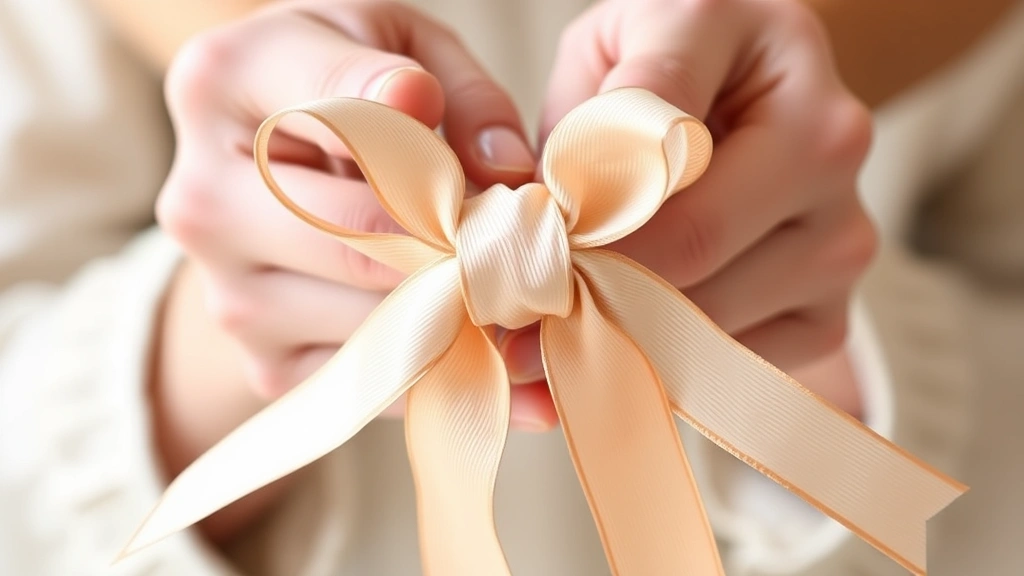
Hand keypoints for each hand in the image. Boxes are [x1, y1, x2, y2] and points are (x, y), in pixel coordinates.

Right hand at [156, 0, 558, 441]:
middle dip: (457, 240)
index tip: (457, 125)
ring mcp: (227, 293)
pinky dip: (444, 364)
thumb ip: (459, 92)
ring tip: (497, 274)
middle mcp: (202, 198)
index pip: (339, 112)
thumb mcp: (402, 45)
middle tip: (516, 233)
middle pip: (362, 239)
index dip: (419, 128)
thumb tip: (503, 169)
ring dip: (457, 305)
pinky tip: (477, 333)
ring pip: (376, 320)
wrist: (272, 178)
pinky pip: (376, 381)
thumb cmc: (348, 90)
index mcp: (222, 81)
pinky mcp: (264, 365)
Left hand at [503, 0, 875, 416]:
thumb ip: (578, 122)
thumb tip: (538, 228)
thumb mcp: (607, 51)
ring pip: (709, 316)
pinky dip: (665, 369)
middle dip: (589, 284)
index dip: (578, 205)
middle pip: (691, 241)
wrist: (750, 102)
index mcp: (774, 45)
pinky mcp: (831, 314)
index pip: (662, 139)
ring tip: (549, 335)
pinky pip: (733, 366)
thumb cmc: (663, 68)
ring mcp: (843, 234)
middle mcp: (830, 140)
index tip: (514, 247)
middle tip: (514, 316)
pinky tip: (621, 345)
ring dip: (617, 335)